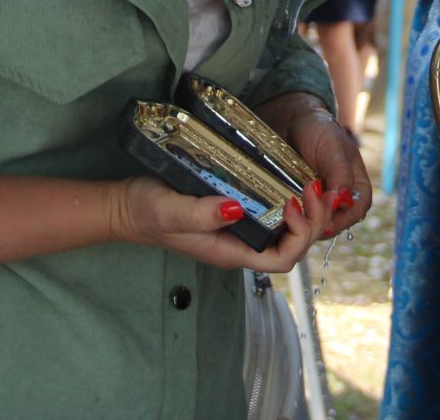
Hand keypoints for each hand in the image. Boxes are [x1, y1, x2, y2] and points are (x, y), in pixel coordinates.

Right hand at [110, 174, 323, 273]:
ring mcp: (239, 231)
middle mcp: (241, 246)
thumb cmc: (146, 211)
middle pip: (293, 246)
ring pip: (288, 231)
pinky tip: (290, 179)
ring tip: (310, 181)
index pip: (282, 260)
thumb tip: (236, 209)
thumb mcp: (170, 210)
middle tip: (313, 185)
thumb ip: (201, 214)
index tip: (291, 201)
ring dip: (307, 210)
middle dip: (313, 220)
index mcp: (231, 252)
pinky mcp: (235, 214)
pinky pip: (273, 215)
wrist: (126, 207)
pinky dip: (289, 200)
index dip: (298, 234)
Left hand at [259, 91, 370, 236]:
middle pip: (338, 221)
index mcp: (357, 184)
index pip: (358, 209)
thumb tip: (343, 202)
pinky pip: (300, 216)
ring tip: (294, 221)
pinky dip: (294, 219)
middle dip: (323, 225)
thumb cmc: (317, 129)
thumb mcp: (332, 147)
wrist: (290, 120)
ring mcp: (320, 200)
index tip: (327, 223)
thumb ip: (340, 174)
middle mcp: (340, 196)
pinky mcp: (301, 202)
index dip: (345, 218)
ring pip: (318, 222)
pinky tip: (285, 217)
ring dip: (307, 224)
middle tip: (305, 225)